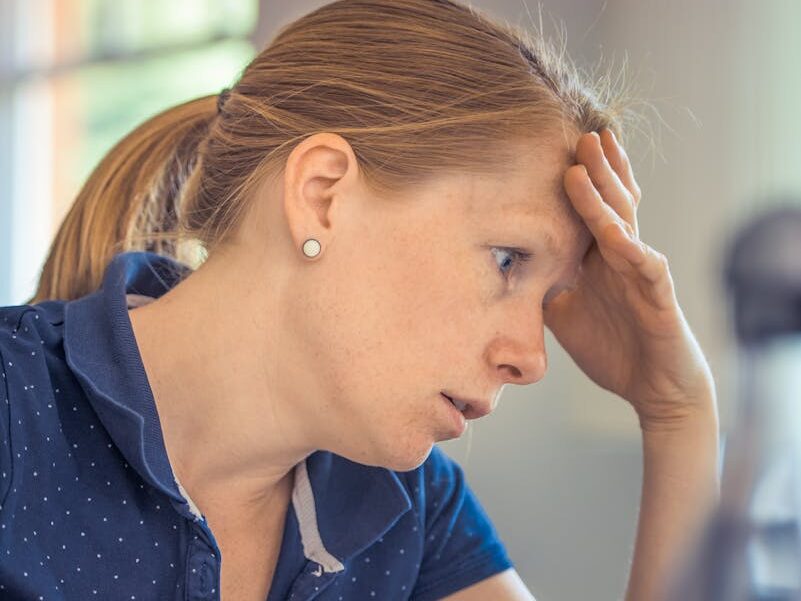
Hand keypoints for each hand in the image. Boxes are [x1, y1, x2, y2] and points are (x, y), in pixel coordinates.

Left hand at [543, 129, 714, 428]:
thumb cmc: (612, 347)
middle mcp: (623, 256)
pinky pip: (645, 267)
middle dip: (595, 168)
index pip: (590, 209)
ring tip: (587, 162)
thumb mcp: (563, 314)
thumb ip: (541, 287)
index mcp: (601, 258)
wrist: (654, 388)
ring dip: (604, 193)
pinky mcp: (659, 297)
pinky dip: (630, 248)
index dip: (579, 179)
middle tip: (577, 133)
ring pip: (624, 224)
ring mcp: (642, 273)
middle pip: (610, 203)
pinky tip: (614, 233)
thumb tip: (503, 271)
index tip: (556, 148)